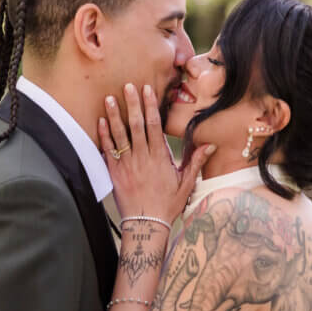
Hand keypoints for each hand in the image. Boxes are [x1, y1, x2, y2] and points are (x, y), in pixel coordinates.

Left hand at [98, 82, 215, 223]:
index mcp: (160, 158)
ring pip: (120, 135)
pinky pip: (108, 151)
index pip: (154, 126)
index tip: (147, 90)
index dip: (150, 106)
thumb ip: (196, 162)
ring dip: (114, 115)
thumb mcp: (186, 184)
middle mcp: (143, 158)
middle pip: (136, 125)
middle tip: (127, 85)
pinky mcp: (115, 173)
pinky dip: (104, 136)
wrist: (147, 225)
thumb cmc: (167, 205)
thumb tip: (211, 145)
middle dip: (132, 104)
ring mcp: (127, 165)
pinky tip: (100, 122)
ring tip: (109, 98)